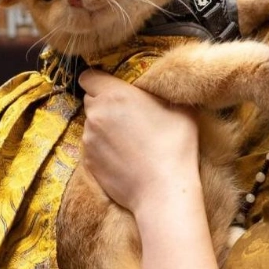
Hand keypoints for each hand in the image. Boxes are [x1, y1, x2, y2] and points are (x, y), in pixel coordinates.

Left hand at [80, 69, 200, 216]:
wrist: (162, 191)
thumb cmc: (174, 146)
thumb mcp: (180, 108)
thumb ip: (163, 91)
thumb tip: (164, 85)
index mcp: (114, 94)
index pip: (88, 77)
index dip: (98, 80)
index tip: (111, 86)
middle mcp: (96, 114)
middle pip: (90, 100)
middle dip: (103, 102)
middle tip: (125, 113)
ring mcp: (89, 139)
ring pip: (90, 124)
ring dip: (103, 126)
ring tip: (127, 139)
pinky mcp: (88, 161)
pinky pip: (92, 146)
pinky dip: (103, 147)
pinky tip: (123, 156)